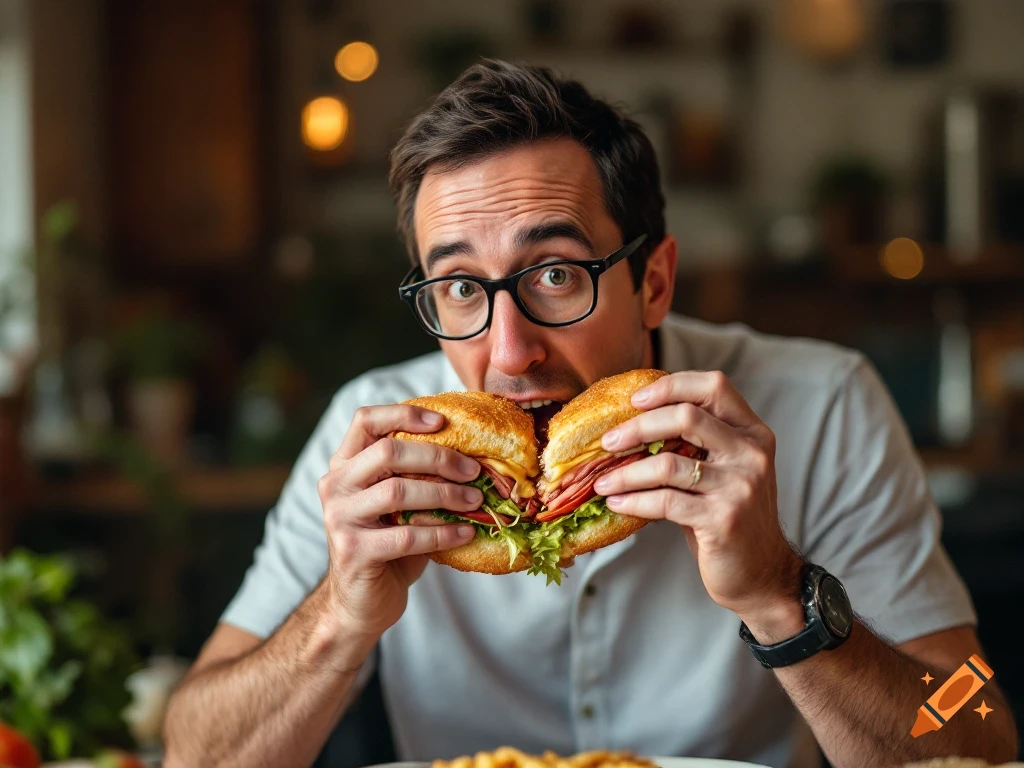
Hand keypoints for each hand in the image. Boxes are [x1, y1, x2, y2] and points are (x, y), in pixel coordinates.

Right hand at [317, 404, 481, 639]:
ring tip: (476, 501)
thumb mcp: (400, 503)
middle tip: (474, 470)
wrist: (361, 603)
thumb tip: (473, 454)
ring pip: (398, 492)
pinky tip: (466, 532)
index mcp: (344, 464)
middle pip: (387, 452)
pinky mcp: (353, 551)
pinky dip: (443, 532)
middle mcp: (335, 485)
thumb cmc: (389, 544)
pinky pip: (406, 535)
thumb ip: (418, 475)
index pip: (365, 420)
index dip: (403, 413)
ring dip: (445, 494)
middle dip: (438, 457)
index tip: (443, 422)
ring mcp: (339, 518)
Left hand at [593, 371, 803, 632]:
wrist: (762, 575)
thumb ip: (694, 446)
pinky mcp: (724, 519)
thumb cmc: (729, 519)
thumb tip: (631, 426)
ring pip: (668, 463)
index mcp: (752, 433)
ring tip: (602, 481)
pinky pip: (665, 502)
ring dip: (626, 472)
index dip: (672, 386)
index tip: (636, 399)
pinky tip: (616, 502)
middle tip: (608, 442)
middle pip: (686, 416)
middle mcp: (751, 454)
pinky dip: (634, 500)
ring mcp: (740, 486)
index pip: (714, 386)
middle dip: (638, 426)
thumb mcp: (723, 472)